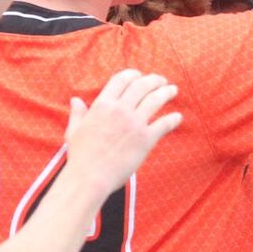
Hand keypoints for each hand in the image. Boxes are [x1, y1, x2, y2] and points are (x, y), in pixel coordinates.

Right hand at [63, 70, 182, 198]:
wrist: (90, 177)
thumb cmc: (80, 156)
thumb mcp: (74, 130)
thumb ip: (78, 113)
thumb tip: (75, 100)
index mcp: (102, 105)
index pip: (121, 79)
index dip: (133, 74)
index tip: (140, 75)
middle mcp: (120, 110)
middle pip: (142, 85)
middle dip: (154, 80)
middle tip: (161, 81)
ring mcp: (134, 124)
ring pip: (155, 100)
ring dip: (167, 92)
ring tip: (173, 90)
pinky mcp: (146, 140)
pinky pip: (164, 124)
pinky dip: (173, 119)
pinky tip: (178, 117)